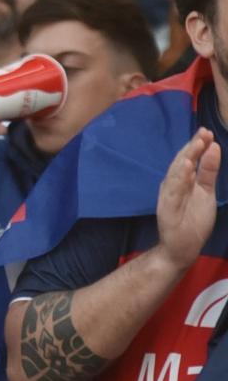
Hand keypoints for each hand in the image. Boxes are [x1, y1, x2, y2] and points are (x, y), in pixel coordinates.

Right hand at [154, 128, 220, 271]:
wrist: (181, 248)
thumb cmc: (193, 220)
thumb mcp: (206, 191)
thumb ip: (208, 171)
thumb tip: (214, 147)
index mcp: (182, 181)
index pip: (189, 159)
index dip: (197, 146)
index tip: (207, 131)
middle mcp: (173, 186)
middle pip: (181, 163)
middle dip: (192, 148)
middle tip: (203, 133)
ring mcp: (169, 197)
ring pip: (176, 175)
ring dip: (185, 160)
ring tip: (195, 146)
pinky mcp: (168, 210)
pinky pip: (174, 193)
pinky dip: (179, 180)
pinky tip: (185, 169)